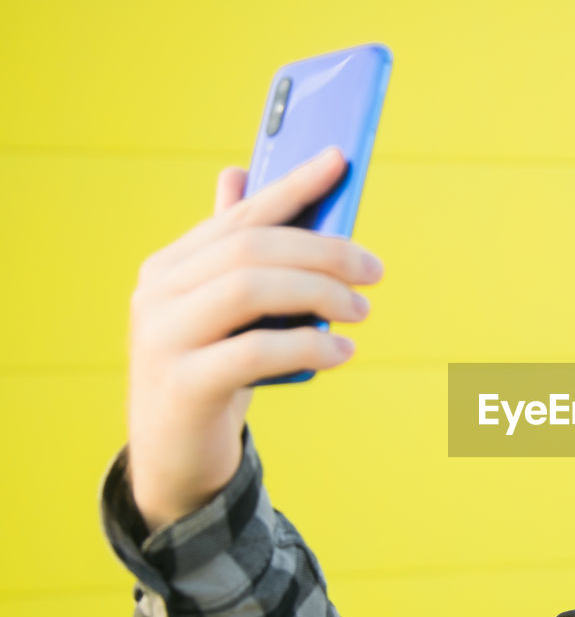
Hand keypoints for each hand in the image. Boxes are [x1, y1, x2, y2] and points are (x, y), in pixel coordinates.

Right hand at [125, 147, 382, 533]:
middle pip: (251, 249)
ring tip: (361, 309)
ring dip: (320, 292)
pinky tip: (343, 351)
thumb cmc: (212, 373)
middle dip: (323, 251)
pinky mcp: (183, 385)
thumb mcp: (224, 313)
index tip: (339, 158)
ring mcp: (164, 338)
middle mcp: (159, 293)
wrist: (174, 457)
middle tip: (373, 270)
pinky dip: (308, 345)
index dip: (292, 185)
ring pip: (250, 289)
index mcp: (171, 267)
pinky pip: (254, 351)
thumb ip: (234, 255)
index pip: (241, 215)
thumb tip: (240, 176)